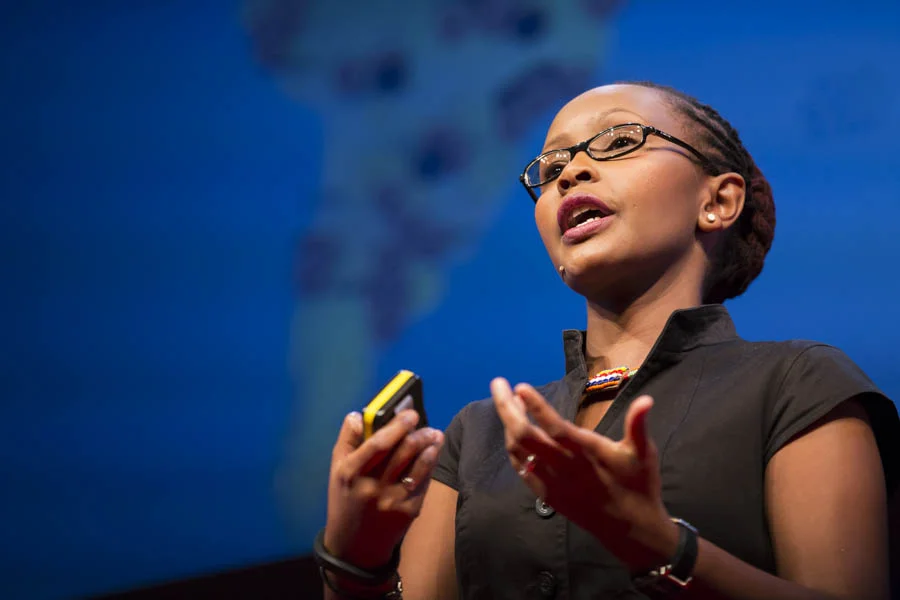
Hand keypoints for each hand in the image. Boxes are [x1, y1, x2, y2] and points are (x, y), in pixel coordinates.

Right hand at [324, 410, 443, 569]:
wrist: (354, 545)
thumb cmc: (346, 500)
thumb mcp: (337, 470)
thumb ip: (347, 440)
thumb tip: (359, 415)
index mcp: (351, 473)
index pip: (378, 444)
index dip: (397, 426)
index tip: (410, 413)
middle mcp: (372, 487)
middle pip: (402, 452)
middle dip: (419, 433)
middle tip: (426, 424)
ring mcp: (393, 500)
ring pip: (418, 466)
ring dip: (430, 446)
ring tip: (435, 435)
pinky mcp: (409, 511)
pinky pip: (424, 481)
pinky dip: (430, 464)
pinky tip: (432, 453)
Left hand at [491, 378, 677, 570]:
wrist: (631, 530)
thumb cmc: (638, 486)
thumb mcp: (643, 454)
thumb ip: (638, 425)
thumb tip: (646, 399)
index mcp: (588, 453)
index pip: (556, 427)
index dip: (537, 407)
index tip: (520, 386)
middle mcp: (565, 467)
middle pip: (526, 436)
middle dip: (507, 408)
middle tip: (498, 384)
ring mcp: (553, 482)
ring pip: (519, 451)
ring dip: (508, 424)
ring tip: (507, 401)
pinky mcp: (548, 494)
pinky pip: (522, 469)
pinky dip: (512, 448)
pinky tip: (511, 433)